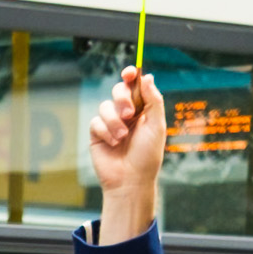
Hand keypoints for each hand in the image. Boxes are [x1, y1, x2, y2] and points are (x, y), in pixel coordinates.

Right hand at [86, 66, 167, 240]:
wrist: (130, 180)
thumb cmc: (147, 156)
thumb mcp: (157, 126)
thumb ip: (153, 100)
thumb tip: (147, 77)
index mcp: (144, 109)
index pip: (135, 86)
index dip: (131, 76)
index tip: (129, 73)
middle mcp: (127, 114)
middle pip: (118, 90)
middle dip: (122, 98)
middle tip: (130, 112)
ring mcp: (111, 124)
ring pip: (105, 106)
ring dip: (114, 120)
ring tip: (122, 136)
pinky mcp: (97, 135)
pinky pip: (95, 122)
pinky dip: (105, 131)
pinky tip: (112, 143)